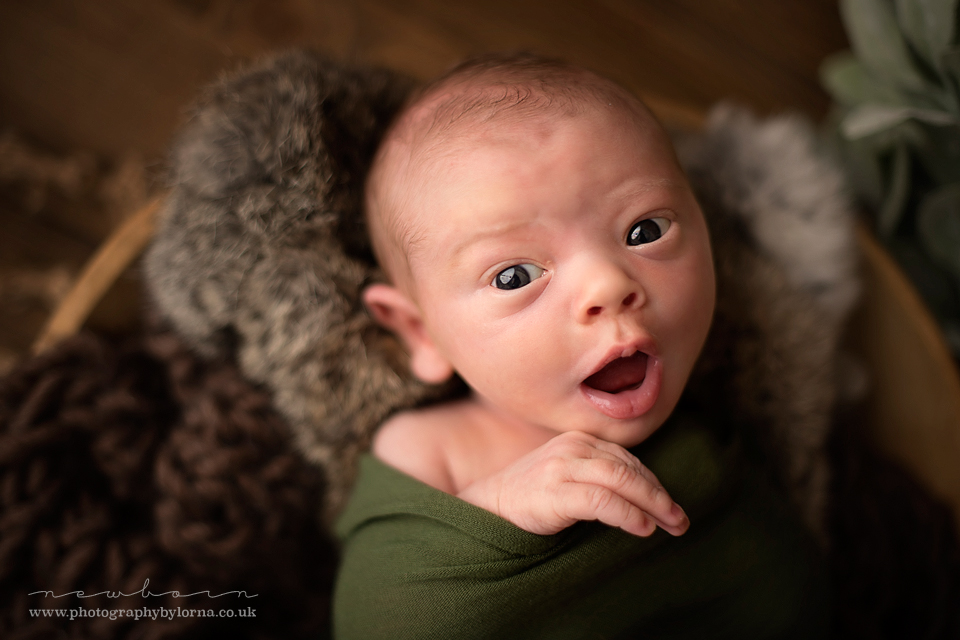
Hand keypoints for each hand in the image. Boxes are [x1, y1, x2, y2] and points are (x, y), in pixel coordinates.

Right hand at [456, 431, 688, 536]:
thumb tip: (644, 496)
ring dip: (652, 504)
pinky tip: (642, 528)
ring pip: (621, 479)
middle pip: (629, 468)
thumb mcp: (567, 475)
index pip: (628, 459)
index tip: (672, 508)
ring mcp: (561, 467)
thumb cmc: (530, 497)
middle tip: (681, 520)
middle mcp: (572, 447)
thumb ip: (597, 474)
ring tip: (670, 525)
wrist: (487, 507)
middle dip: (660, 495)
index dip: (654, 484)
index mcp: (578, 440)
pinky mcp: (554, 492)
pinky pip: (601, 500)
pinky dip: (627, 514)